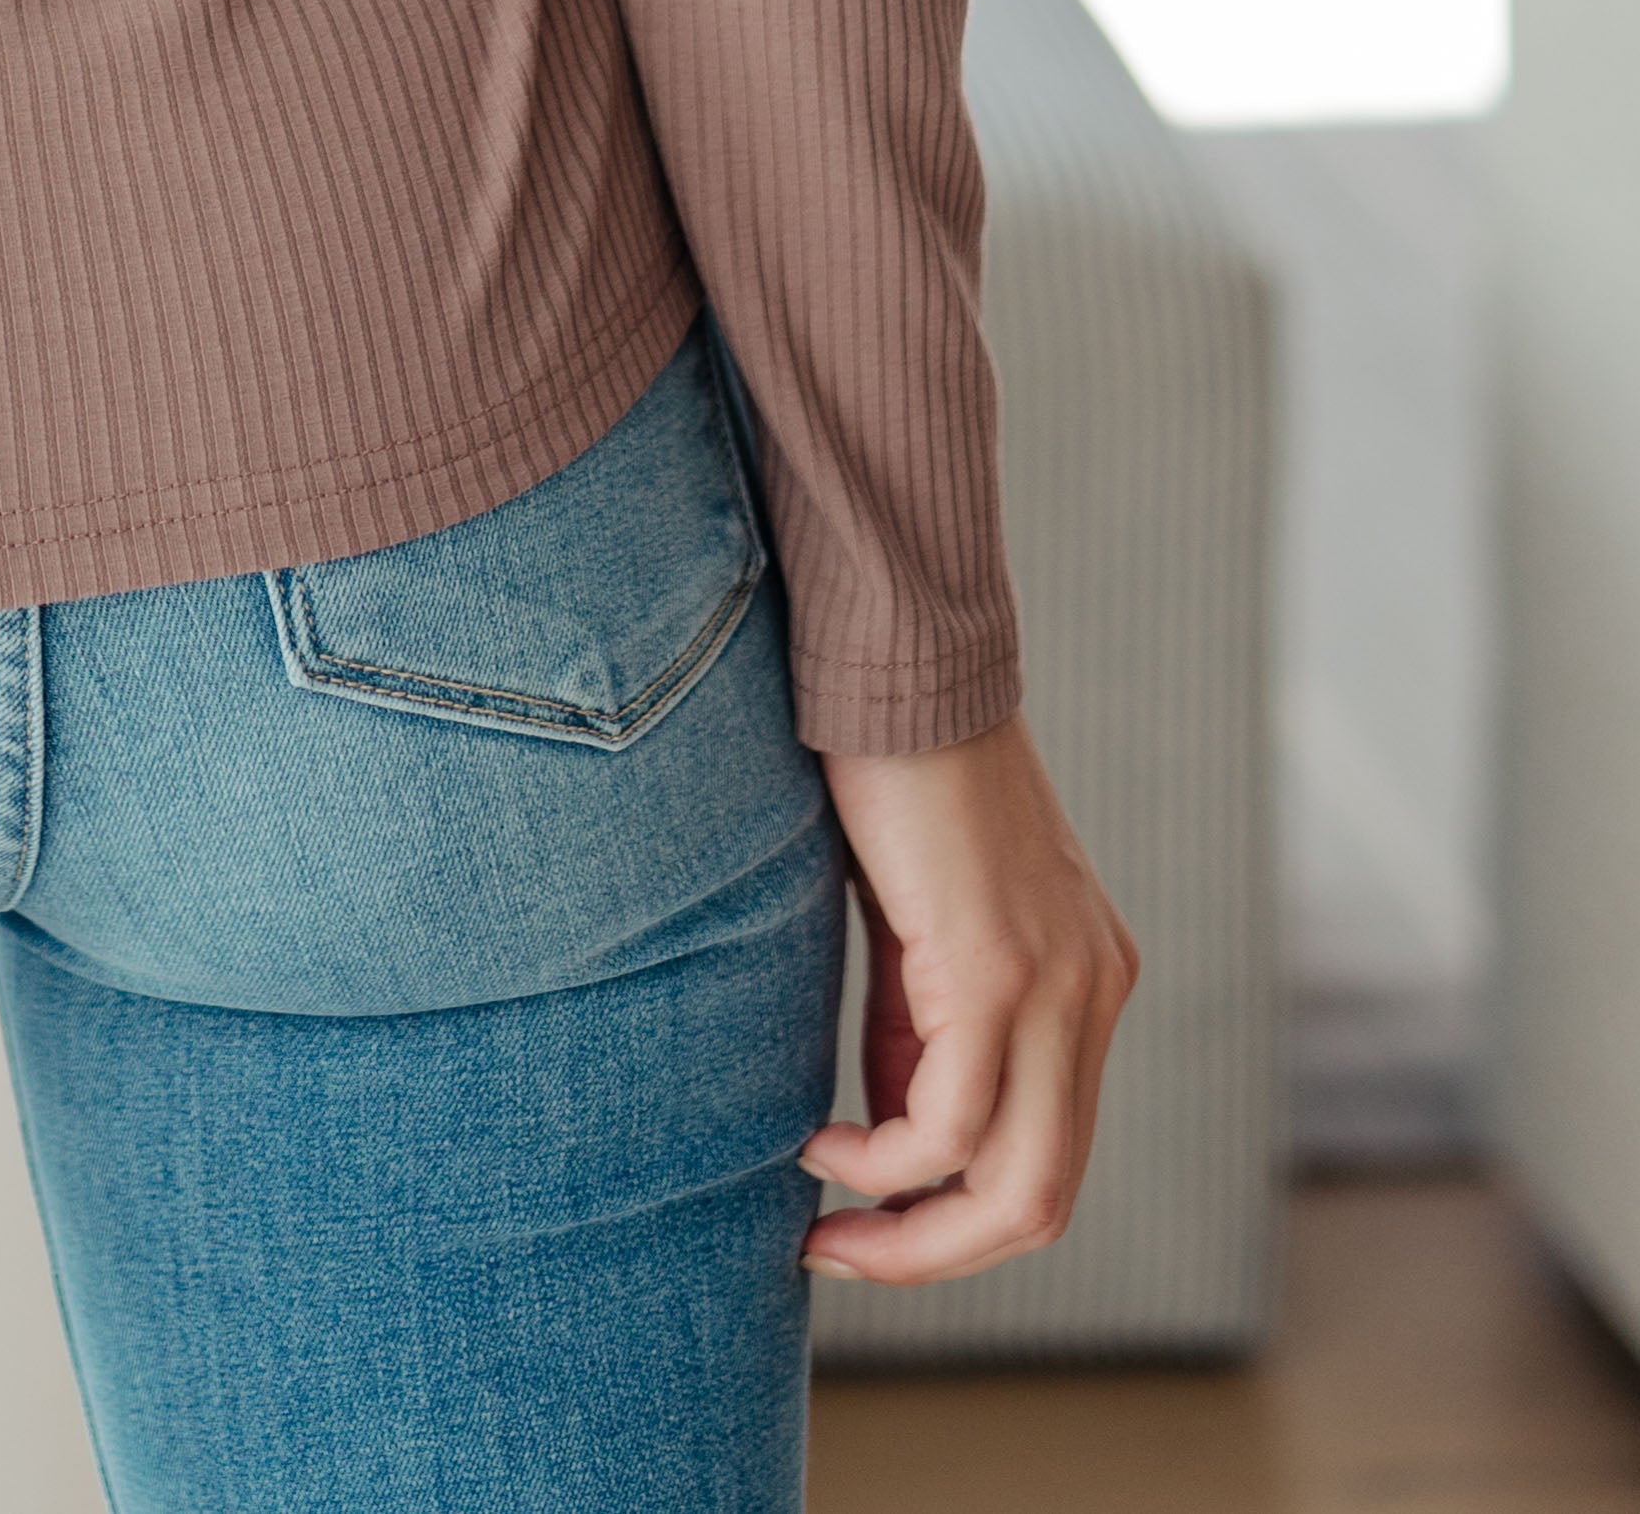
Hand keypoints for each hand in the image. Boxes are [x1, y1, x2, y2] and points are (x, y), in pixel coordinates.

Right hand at [801, 712, 1137, 1280]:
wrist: (895, 663)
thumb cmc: (890, 772)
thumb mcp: (921, 923)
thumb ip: (920, 1024)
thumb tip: (889, 1135)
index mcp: (1089, 980)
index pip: (1050, 1154)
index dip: (957, 1216)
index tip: (862, 1221)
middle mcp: (1096, 994)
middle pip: (1043, 1200)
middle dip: (937, 1254)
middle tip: (840, 1254)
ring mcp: (1060, 988)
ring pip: (1015, 1188)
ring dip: (910, 1231)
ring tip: (825, 1218)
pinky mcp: (998, 970)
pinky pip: (948, 1124)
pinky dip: (881, 1161)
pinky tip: (820, 1141)